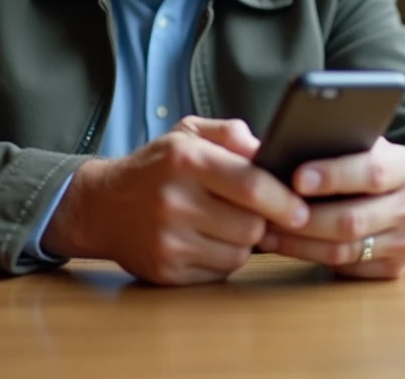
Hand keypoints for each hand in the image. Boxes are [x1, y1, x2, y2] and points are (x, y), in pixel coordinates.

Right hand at [41, 117, 309, 284]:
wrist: (102, 206)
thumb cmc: (156, 166)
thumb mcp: (187, 134)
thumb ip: (229, 132)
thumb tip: (267, 149)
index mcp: (185, 159)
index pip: (251, 185)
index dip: (283, 200)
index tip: (301, 208)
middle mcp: (174, 200)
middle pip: (250, 225)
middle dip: (263, 222)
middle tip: (257, 213)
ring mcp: (168, 239)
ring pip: (238, 253)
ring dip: (243, 242)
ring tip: (226, 223)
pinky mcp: (165, 270)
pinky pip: (219, 272)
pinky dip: (223, 259)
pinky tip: (207, 241)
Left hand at [257, 138, 404, 278]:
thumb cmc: (368, 168)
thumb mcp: (359, 147)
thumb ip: (322, 143)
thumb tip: (256, 145)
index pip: (371, 172)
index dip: (332, 176)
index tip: (296, 178)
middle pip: (353, 219)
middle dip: (305, 218)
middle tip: (268, 212)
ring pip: (344, 250)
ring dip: (299, 242)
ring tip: (265, 231)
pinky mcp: (394, 270)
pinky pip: (345, 267)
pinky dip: (308, 256)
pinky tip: (283, 244)